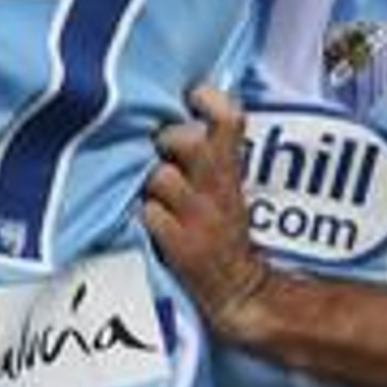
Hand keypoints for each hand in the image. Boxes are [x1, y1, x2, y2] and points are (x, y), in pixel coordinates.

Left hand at [143, 85, 271, 342]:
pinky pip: (149, 213)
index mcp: (230, 171)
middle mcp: (216, 189)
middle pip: (183, 141)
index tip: (195, 97)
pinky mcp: (180, 244)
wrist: (239, 289)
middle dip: (167, 144)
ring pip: (160, 176)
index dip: (209, 102)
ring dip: (153, 184)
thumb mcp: (229, 186)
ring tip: (159, 197)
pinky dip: (147, 216)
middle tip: (164, 157)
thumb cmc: (225, 231)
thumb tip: (179, 116)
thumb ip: (211, 152)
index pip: (228, 120)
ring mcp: (198, 217)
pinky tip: (153, 224)